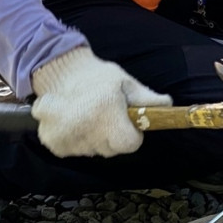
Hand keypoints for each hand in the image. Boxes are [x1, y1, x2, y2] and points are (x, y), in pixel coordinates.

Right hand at [30, 47, 171, 156]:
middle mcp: (85, 128)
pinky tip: (76, 121)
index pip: (129, 144)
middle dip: (114, 137)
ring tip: (90, 115)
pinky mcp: (55, 144)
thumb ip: (147, 98)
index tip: (127, 123)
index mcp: (105, 112)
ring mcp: (67, 138)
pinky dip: (78, 140)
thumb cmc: (98, 77)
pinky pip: (76, 150)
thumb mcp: (126, 83)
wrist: (60, 71)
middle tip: (107, 116)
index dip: (132, 135)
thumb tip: (168, 105)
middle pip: (112, 150)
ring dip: (95, 138)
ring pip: (94, 151)